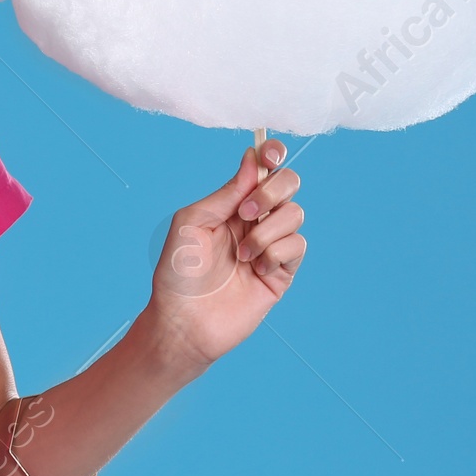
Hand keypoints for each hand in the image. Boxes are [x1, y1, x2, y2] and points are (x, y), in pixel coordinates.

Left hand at [147, 140, 306, 376]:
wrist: (184, 321)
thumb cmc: (178, 272)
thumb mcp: (193, 221)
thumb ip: (227, 192)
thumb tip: (253, 157)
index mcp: (231, 204)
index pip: (263, 169)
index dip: (272, 154)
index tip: (271, 154)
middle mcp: (254, 220)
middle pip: (288, 185)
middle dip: (272, 191)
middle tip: (245, 213)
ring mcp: (270, 245)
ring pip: (295, 214)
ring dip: (267, 231)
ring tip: (243, 255)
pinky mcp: (282, 272)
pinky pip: (297, 246)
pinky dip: (276, 253)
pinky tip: (256, 269)